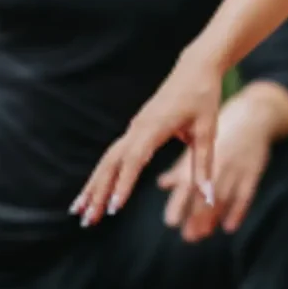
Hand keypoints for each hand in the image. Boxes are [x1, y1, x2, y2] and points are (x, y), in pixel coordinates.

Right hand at [75, 51, 224, 226]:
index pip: (135, 159)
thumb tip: (208, 197)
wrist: (195, 68)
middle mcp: (138, 128)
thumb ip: (204, 165)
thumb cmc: (203, 97)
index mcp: (155, 127)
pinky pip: (113, 155)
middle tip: (86, 220)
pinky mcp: (134, 130)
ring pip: (107, 160)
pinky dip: (101, 175)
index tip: (114, 207)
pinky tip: (93, 192)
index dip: (124, 183)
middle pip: (111, 163)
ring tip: (79, 211)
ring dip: (93, 186)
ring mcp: (134, 128)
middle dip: (97, 192)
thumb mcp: (208, 131)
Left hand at [158, 97, 277, 241]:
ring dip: (212, 217)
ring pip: (222, 198)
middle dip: (195, 216)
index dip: (179, 203)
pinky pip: (245, 195)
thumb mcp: (199, 147)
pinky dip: (238, 211)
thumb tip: (161, 184)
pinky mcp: (252, 173)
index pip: (186, 184)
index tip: (171, 222)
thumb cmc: (220, 136)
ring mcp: (235, 170)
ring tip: (203, 234)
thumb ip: (181, 169)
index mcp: (200, 158)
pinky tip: (229, 227)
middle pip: (204, 194)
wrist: (252, 118)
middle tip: (188, 236)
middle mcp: (215, 165)